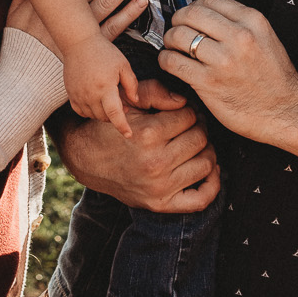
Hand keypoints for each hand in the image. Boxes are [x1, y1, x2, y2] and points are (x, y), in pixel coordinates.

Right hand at [6, 0, 151, 56]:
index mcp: (49, 0)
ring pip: (107, 0)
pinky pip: (112, 29)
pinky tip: (142, 1)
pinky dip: (127, 15)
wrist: (23, 83)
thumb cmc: (19, 47)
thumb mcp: (14, 15)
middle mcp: (66, 13)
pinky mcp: (90, 50)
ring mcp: (80, 32)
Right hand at [55, 92, 219, 212]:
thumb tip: (186, 101)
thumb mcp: (126, 102)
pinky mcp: (160, 204)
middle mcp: (155, 163)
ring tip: (195, 145)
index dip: (189, 110)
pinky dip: (212, 185)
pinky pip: (201, 199)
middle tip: (190, 127)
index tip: (182, 112)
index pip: (189, 116)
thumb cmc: (109, 127)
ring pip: (206, 163)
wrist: (85, 159)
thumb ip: (155, 92)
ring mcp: (159, 187)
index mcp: (147, 135)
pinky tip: (209, 170)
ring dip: (206, 151)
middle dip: (198, 128)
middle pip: (200, 138)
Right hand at [64, 37, 138, 136]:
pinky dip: (89, 112)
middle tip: (122, 105)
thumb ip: (131, 84)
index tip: (129, 135)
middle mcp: (90, 94)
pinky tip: (95, 102)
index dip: (122, 126)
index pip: (114, 114)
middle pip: (104, 117)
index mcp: (105, 87)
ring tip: (109, 100)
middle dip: (115, 116)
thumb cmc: (104, 52)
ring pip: (92, 116)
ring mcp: (78, 95)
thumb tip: (135, 101)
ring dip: (103, 114)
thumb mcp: (123, 65)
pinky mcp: (70, 94)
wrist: (79, 42)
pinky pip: (80, 111)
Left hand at [158, 0, 297, 147]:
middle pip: (190, 14)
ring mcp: (223, 60)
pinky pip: (173, 62)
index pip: (210, 1)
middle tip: (177, 31)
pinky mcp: (208, 83)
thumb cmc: (273, 77)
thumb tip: (205, 12)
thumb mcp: (265, 37)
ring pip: (178, 36)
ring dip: (170, 40)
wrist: (286, 111)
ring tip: (173, 48)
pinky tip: (171, 63)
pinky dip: (166, 60)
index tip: (191, 18)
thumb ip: (239, 23)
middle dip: (178, 21)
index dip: (195, 7)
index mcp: (252, 21)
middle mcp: (238, 37)